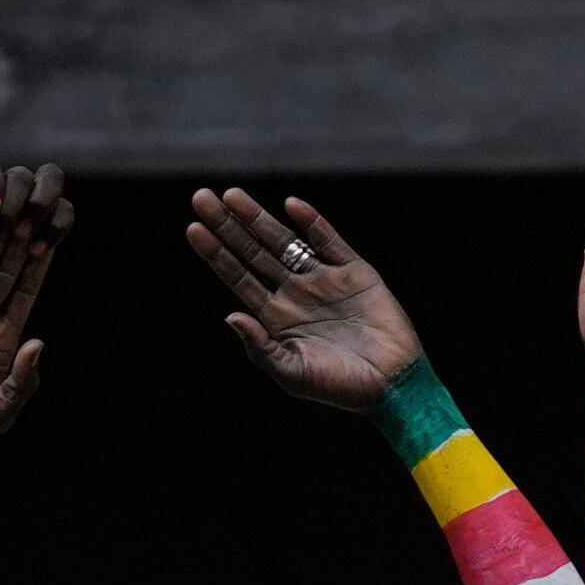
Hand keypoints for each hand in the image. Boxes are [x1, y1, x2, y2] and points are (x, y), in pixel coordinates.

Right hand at [0, 158, 62, 455]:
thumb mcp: (2, 407)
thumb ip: (23, 378)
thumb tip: (39, 343)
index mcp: (4, 339)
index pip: (25, 294)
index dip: (38, 268)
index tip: (52, 240)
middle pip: (2, 273)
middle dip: (17, 243)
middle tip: (30, 209)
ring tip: (1, 208)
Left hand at [183, 187, 421, 412]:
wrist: (391, 386)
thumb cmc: (339, 388)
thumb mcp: (291, 374)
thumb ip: (259, 347)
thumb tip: (229, 317)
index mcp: (276, 317)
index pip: (238, 277)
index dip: (216, 254)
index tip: (193, 229)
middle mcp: (295, 293)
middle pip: (254, 251)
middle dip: (228, 225)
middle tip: (201, 197)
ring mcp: (324, 280)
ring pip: (285, 241)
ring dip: (259, 218)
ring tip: (232, 196)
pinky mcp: (355, 273)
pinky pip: (330, 242)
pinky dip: (313, 223)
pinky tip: (291, 206)